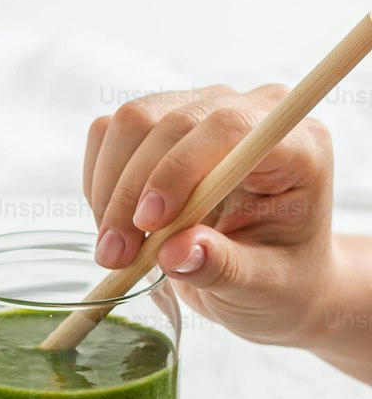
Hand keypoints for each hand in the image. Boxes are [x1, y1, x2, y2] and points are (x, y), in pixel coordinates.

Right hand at [84, 85, 334, 348]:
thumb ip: (223, 268)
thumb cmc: (281, 280)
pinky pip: (111, 132)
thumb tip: (176, 253)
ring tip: (116, 249)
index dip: (180, 168)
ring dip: (110, 190)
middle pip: (170, 121)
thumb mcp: (261, 288)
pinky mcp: (167, 120)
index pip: (229, 127)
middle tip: (115, 258)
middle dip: (131, 193)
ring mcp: (207, 109)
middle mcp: (254, 113)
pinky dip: (101, 182)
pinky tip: (116, 222)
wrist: (273, 274)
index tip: (149, 225)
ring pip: (132, 122)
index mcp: (296, 147)